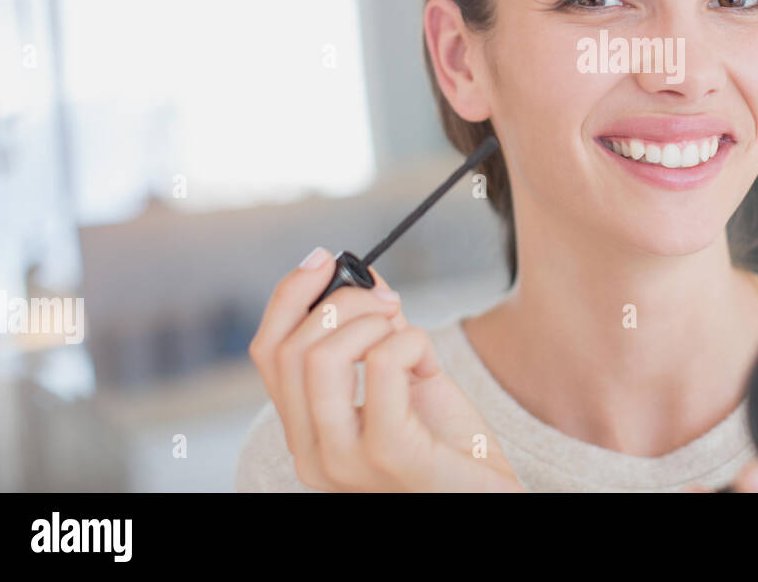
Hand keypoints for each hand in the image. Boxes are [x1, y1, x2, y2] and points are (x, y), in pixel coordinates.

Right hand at [248, 248, 524, 491]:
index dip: (289, 295)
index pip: (267, 353)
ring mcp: (345, 463)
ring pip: (321, 356)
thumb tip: (362, 276)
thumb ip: (379, 331)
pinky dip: (410, 341)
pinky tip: (427, 362)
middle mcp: (313, 455)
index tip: (324, 259)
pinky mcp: (390, 457)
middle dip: (344, 301)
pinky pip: (382, 364)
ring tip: (408, 336)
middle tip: (391, 303)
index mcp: (308, 435)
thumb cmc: (451, 446)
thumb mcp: (408, 377)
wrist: (489, 499)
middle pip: (289, 349)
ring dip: (372, 321)